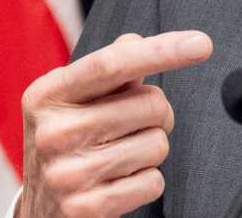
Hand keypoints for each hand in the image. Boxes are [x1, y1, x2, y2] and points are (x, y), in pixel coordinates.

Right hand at [17, 31, 212, 217]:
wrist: (40, 210)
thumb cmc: (67, 141)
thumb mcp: (73, 99)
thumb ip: (109, 68)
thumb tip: (136, 41)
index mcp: (48, 94)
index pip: (112, 64)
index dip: (162, 51)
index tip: (201, 44)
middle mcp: (53, 132)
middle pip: (150, 104)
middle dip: (159, 113)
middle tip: (135, 124)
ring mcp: (67, 173)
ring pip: (157, 144)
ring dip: (151, 149)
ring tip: (121, 155)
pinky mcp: (85, 208)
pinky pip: (153, 182)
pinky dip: (147, 181)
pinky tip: (119, 181)